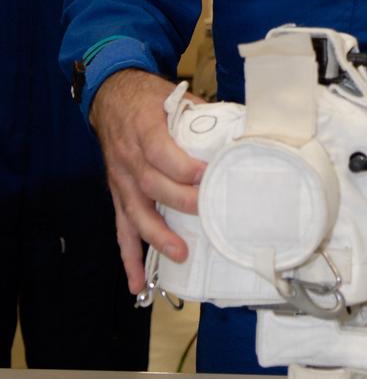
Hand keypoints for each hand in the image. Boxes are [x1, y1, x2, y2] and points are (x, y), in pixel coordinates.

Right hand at [89, 68, 206, 294]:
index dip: (183, 167)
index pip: (161, 152)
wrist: (111, 96)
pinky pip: (122, 227)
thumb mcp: (176, 97)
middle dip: (181, 201)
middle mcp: (130, 157)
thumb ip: (204, 116)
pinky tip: (137, 282)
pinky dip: (129, 256)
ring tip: (179, 253)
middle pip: (153, 184)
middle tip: (208, 213)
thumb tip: (243, 133)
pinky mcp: (119, 194)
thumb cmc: (149, 98)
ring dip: (157, 235)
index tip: (207, 176)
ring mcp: (121, 179)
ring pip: (135, 211)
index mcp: (145, 129)